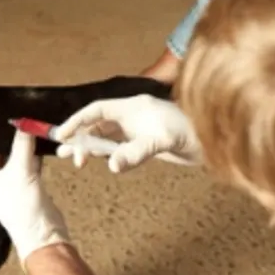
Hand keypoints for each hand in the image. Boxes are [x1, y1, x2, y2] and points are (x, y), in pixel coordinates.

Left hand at [0, 130, 69, 265]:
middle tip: (1, 116)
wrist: (43, 234)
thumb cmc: (22, 207)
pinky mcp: (28, 185)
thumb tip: (24, 121)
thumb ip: (22, 145)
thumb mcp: (21, 170)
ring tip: (19, 123)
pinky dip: (31, 154)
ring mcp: (10, 183)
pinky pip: (26, 164)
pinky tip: (37, 140)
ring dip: (13, 145)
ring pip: (9, 159)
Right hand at [54, 94, 202, 172]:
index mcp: (132, 108)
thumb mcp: (163, 140)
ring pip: (107, 139)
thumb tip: (113, 166)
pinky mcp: (144, 144)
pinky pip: (119, 149)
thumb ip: (137, 152)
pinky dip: (107, 155)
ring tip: (75, 161)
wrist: (211, 141)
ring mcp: (137, 131)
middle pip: (98, 126)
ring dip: (91, 148)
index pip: (97, 111)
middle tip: (68, 155)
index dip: (77, 121)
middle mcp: (131, 117)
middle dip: (81, 139)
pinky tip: (99, 161)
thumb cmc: (190, 132)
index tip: (62, 135)